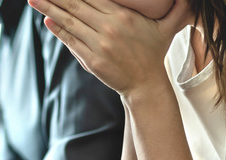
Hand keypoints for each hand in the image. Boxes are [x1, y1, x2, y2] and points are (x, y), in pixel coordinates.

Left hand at [28, 0, 191, 95]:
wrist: (146, 85)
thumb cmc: (154, 53)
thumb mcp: (168, 27)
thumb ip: (178, 8)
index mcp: (124, 16)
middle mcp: (109, 29)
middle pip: (76, 4)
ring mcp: (98, 45)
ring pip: (69, 21)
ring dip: (49, 8)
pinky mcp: (91, 60)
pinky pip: (71, 41)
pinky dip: (58, 29)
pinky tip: (46, 19)